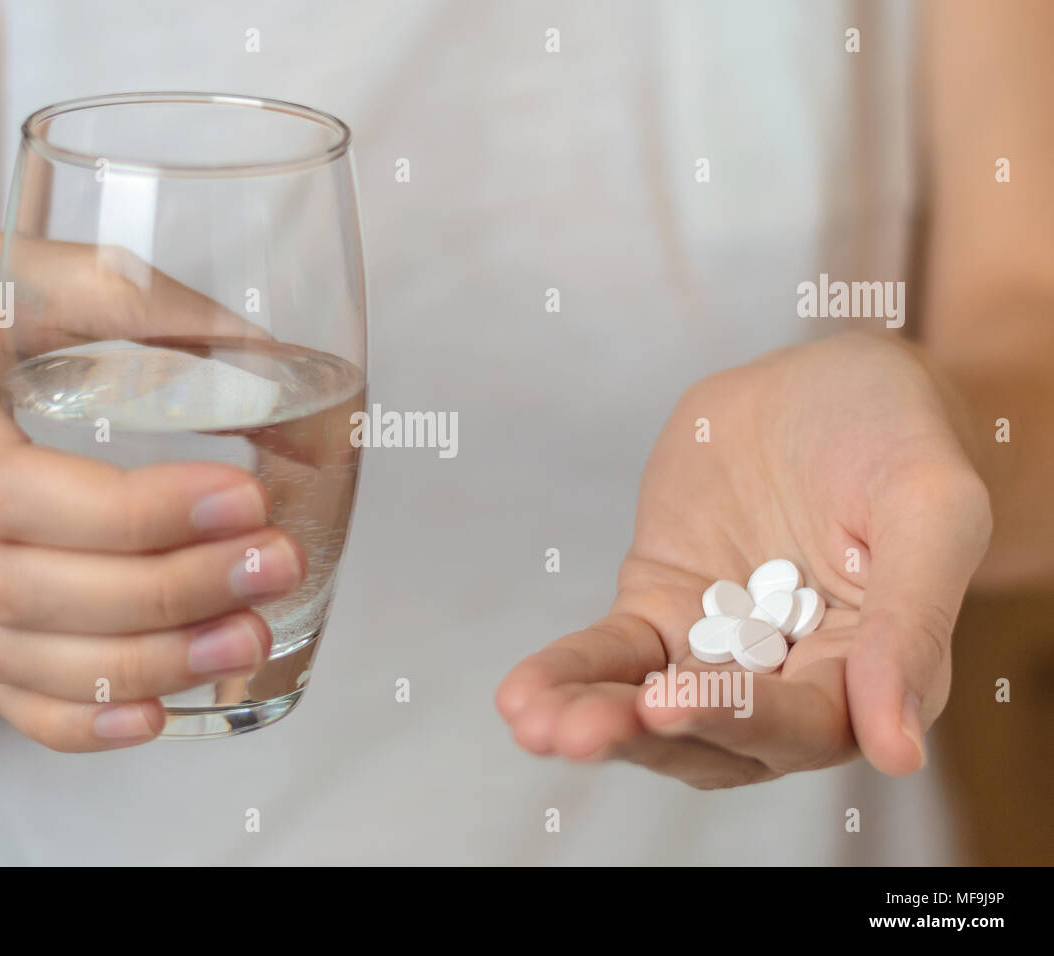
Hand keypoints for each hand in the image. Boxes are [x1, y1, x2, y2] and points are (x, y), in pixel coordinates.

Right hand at [0, 226, 305, 750]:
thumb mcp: (37, 264)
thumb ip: (146, 303)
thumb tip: (272, 360)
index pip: (6, 486)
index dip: (130, 514)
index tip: (244, 499)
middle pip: (17, 584)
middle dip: (162, 593)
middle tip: (273, 566)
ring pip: (8, 650)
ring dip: (138, 662)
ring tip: (248, 637)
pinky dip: (72, 718)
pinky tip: (156, 717)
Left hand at [496, 332, 991, 786]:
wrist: (822, 383)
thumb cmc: (895, 436)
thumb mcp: (929, 508)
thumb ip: (913, 621)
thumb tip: (894, 750)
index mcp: (876, 673)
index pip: (807, 725)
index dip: (741, 718)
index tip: (671, 700)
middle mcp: (795, 681)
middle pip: (717, 736)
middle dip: (646, 735)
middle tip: (580, 733)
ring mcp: (720, 650)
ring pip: (653, 706)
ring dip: (595, 720)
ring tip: (535, 723)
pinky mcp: (661, 613)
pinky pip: (613, 655)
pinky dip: (571, 674)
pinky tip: (522, 695)